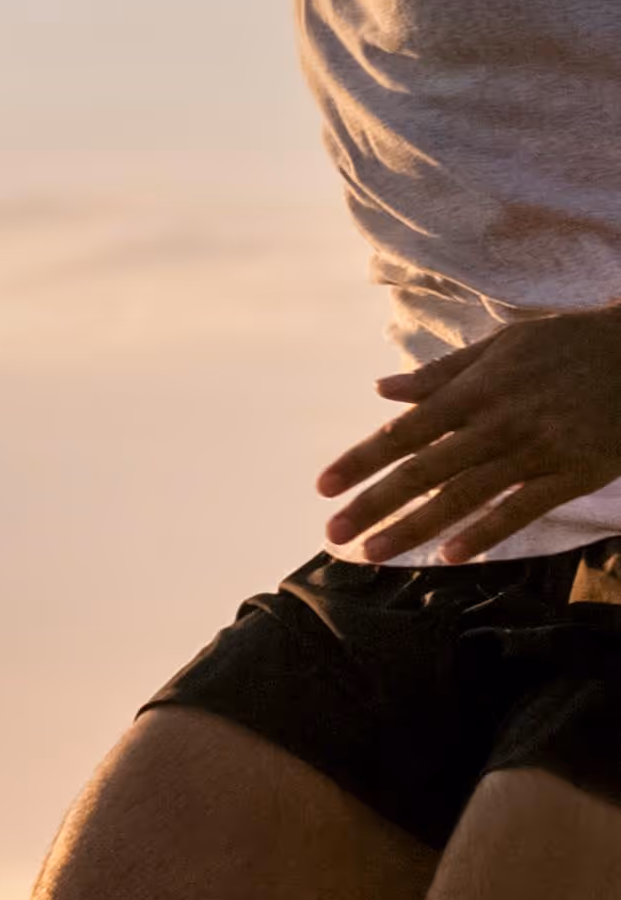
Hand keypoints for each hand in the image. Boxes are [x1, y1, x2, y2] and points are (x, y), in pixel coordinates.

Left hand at [317, 306, 620, 557]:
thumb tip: (381, 389)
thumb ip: (441, 374)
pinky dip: (487, 531)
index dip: (361, 460)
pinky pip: (524, 508)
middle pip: (424, 470)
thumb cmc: (570, 345)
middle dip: (374, 503)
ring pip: (465, 495)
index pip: (404, 431)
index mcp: (477, 390)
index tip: (323, 487)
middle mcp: (499, 422)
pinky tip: (453, 554)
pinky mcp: (575, 471)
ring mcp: (538, 449)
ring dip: (416, 526)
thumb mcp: (504, 345)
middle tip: (332, 535)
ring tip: (375, 553)